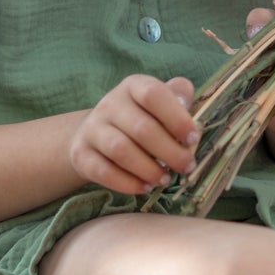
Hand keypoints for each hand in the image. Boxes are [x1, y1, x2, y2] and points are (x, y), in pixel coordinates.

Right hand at [69, 74, 200, 195]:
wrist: (95, 134)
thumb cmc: (140, 118)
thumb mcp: (160, 102)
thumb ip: (178, 97)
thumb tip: (186, 104)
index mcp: (133, 86)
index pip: (153, 94)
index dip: (177, 118)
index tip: (193, 138)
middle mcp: (109, 104)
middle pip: (142, 128)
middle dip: (170, 152)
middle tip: (186, 167)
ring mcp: (92, 129)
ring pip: (121, 151)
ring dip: (149, 169)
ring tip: (165, 180)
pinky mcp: (80, 154)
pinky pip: (103, 171)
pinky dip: (128, 183)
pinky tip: (144, 187)